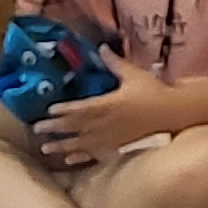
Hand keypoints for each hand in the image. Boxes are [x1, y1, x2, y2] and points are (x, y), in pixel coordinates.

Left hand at [34, 63, 174, 168]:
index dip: (63, 110)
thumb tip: (101, 47)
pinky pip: (94, 154)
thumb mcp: (133, 75)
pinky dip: (80, 158)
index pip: (80, 108)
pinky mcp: (116, 147)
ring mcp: (110, 138)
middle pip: (75, 127)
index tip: (48, 110)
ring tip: (45, 148)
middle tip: (36, 129)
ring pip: (81, 143)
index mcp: (107, 104)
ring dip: (62, 146)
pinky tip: (68, 160)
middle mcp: (104, 123)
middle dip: (55, 128)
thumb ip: (114, 63)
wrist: (171, 113)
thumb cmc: (153, 92)